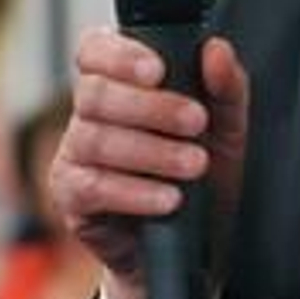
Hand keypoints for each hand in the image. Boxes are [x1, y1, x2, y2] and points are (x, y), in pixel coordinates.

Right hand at [50, 27, 249, 298]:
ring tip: (194, 165)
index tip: (158, 70)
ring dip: (152, 151)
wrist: (197, 248)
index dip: (120, 55)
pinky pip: (92, 186)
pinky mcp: (71, 196)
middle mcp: (89, 113)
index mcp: (120, 84)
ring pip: (95, 138)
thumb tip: (217, 49)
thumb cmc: (204, 178)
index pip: (95, 50)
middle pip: (96, 93)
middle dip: (152, 107)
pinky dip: (135, 191)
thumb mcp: (228, 132)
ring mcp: (74, 154)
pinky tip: (168, 198)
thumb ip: (226, 88)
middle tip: (197, 123)